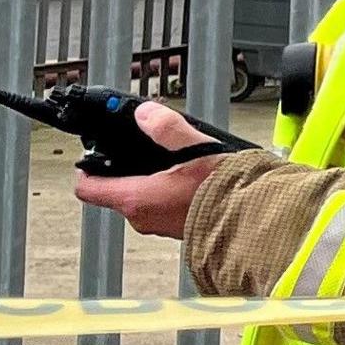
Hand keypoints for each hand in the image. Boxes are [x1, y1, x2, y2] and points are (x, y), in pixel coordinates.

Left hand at [73, 102, 224, 240]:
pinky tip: (193, 180)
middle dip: (127, 169)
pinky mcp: (179, 230)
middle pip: (116, 190)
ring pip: (141, 199)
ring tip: (178, 163)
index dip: (87, 168)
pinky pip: (162, 209)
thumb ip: (166, 128)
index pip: (87, 188)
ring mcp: (160, 226)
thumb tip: (145, 114)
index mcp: (136, 198)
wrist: (257, 221)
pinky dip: (169, 194)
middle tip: (147, 150)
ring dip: (151, 182)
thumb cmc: (226, 192)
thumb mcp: (196, 148)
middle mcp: (142, 217)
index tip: (95, 154)